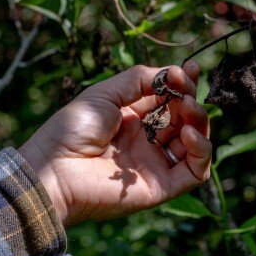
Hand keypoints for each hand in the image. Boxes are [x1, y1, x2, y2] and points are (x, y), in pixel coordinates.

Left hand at [18, 62, 211, 226]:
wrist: (53, 171)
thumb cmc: (71, 131)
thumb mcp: (105, 93)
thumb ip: (140, 79)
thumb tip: (176, 72)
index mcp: (135, 119)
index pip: (170, 100)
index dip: (184, 84)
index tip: (191, 69)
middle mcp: (149, 141)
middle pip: (186, 119)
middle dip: (191, 100)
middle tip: (186, 91)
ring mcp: (157, 164)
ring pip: (196, 143)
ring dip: (200, 122)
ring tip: (187, 108)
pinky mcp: (163, 186)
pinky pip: (195, 171)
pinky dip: (201, 150)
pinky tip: (188, 133)